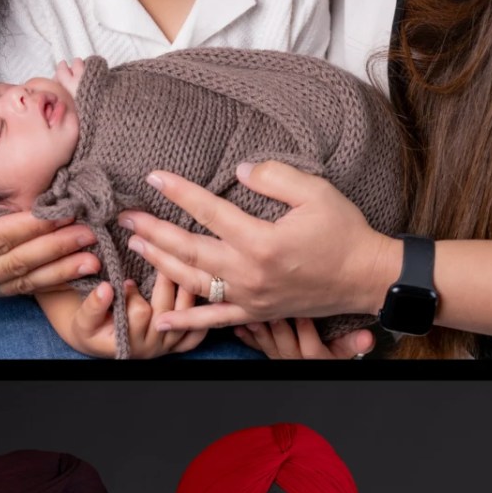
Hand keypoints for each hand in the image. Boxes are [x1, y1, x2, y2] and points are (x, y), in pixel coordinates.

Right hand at [0, 165, 101, 357]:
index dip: (26, 226)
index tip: (58, 211)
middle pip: (13, 264)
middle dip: (54, 248)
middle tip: (90, 232)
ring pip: (18, 283)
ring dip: (57, 270)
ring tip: (93, 257)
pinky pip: (12, 290)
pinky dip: (43, 282)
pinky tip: (68, 272)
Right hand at [67, 278, 207, 357]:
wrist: (99, 339)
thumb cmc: (90, 327)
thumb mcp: (83, 319)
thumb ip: (93, 306)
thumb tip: (106, 288)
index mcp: (126, 343)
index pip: (139, 314)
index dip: (133, 294)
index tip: (127, 280)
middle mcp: (150, 348)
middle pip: (166, 311)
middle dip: (164, 283)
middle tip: (161, 259)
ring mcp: (166, 346)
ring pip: (185, 318)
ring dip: (185, 292)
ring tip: (182, 267)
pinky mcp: (177, 344)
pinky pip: (195, 334)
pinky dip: (199, 316)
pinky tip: (199, 295)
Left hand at [118, 161, 400, 332]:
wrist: (365, 277)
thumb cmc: (344, 232)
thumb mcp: (315, 192)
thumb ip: (274, 176)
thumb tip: (237, 171)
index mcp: (262, 240)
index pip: (209, 212)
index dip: (179, 193)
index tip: (154, 178)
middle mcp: (250, 272)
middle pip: (190, 249)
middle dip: (154, 232)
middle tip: (126, 217)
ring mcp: (250, 297)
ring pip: (194, 282)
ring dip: (161, 265)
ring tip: (136, 246)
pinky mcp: (256, 313)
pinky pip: (215, 320)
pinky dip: (187, 321)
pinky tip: (162, 318)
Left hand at [235, 317, 374, 359]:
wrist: (316, 363)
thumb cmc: (331, 350)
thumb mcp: (344, 348)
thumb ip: (353, 343)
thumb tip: (367, 338)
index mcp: (316, 357)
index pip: (311, 346)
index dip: (305, 329)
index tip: (302, 312)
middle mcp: (296, 359)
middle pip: (286, 345)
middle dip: (279, 327)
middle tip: (273, 309)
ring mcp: (281, 357)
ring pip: (269, 346)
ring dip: (260, 331)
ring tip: (253, 317)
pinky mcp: (269, 353)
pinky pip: (256, 347)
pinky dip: (247, 336)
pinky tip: (240, 327)